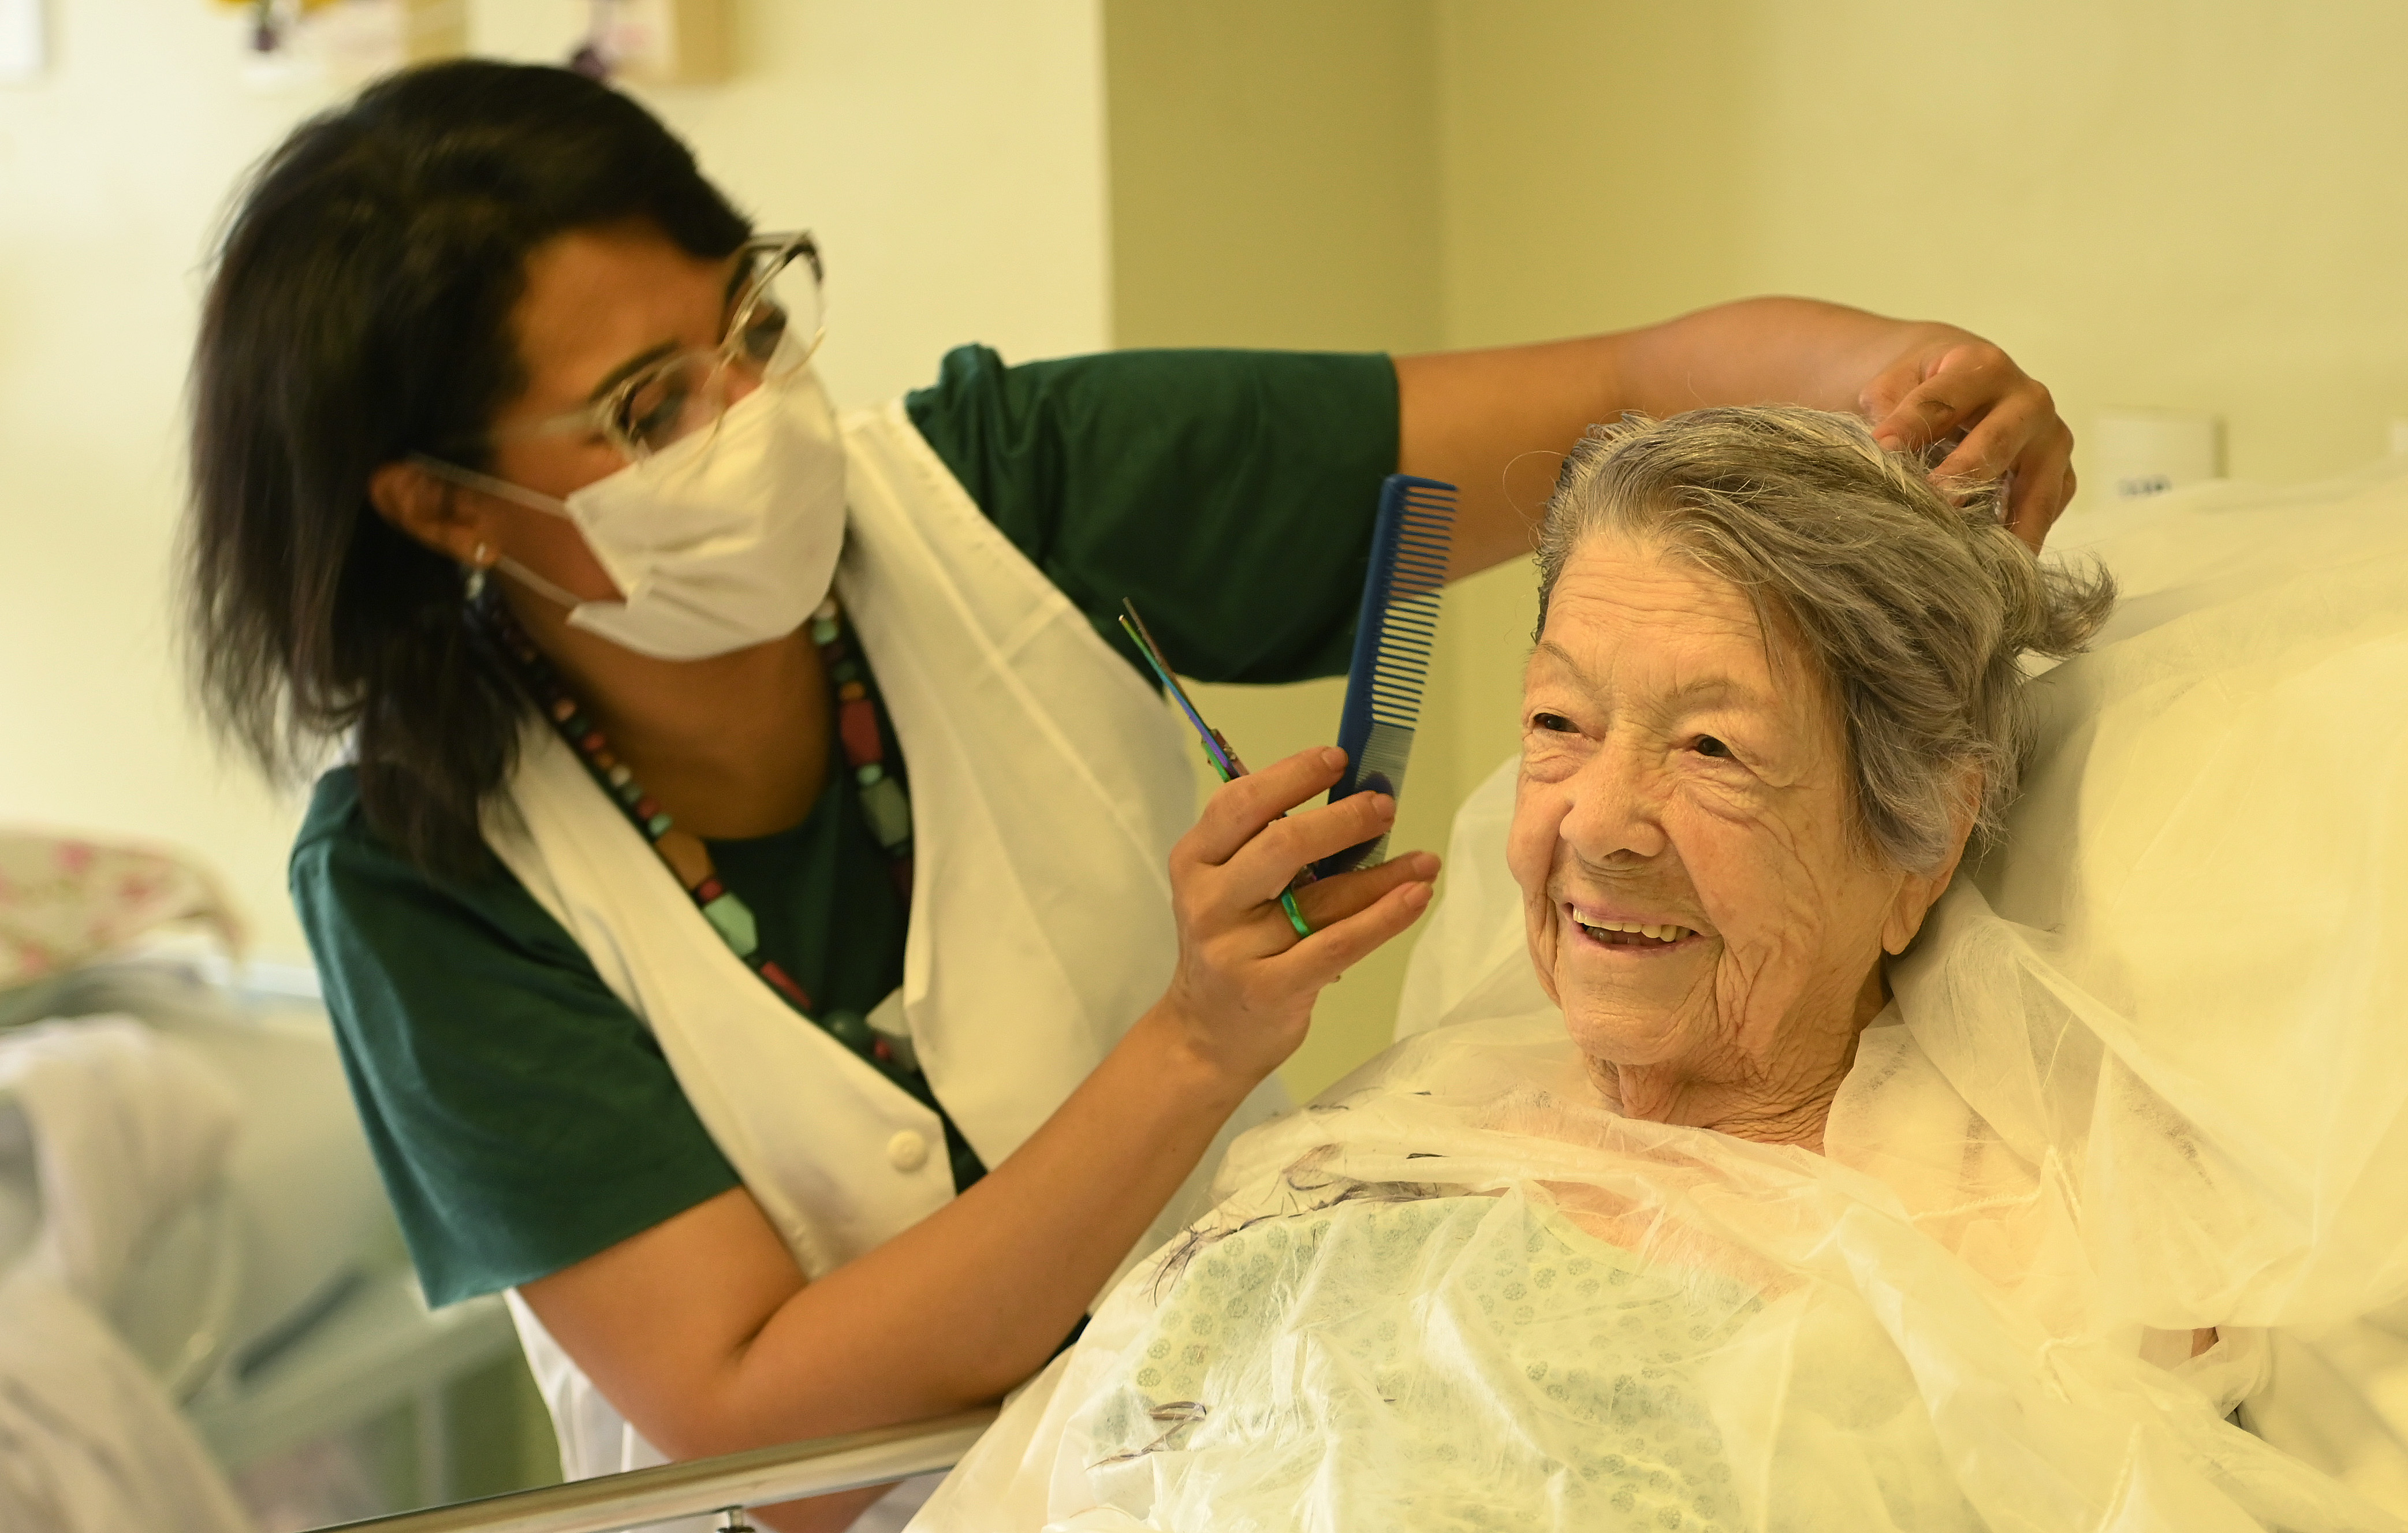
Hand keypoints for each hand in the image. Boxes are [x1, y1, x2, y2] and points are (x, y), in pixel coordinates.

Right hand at [1157, 746, 1438, 1084]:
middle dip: (1343, 819)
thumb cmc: (1231, 944)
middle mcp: (1208, 901)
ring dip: (1383, 874)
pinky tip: (1414, 898)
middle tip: (1385, 808)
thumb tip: (1353, 800)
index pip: (1240, 803)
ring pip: (1322, 898)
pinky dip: (1383, 918)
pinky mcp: (1270, 989)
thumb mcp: (1228, 888)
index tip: (1339, 758)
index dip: (1293, 775)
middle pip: (1282, 845)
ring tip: (1424, 861)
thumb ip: (1268, 846)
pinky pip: (1338, 945)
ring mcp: (1236, 949)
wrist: (1206, 1034)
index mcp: (1194, 860)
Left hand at [1858, 326, 2075, 549]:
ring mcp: (2051, 440)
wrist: (1970, 380)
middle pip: (1997, 442)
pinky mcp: (2062, 474)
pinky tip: (1999, 567)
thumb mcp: (1897, 382)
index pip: (1942, 400)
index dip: (1910, 425)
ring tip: (1979, 562)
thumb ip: (1886, 409)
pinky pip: (2049, 509)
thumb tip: (1878, 453)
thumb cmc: (1924, 386)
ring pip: (2036, 487)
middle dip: (1965, 476)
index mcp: (1982, 366)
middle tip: (1936, 506)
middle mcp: (2028, 400)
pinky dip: (2025, 539)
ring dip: (2007, 526)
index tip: (1881, 451)